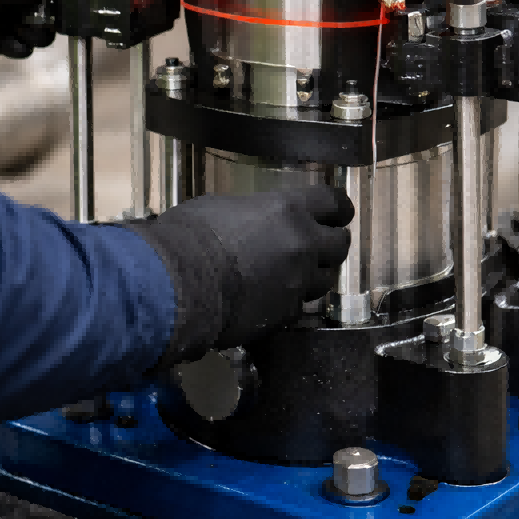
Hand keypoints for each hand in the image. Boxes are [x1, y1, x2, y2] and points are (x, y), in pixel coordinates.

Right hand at [126, 186, 353, 366]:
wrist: (178, 286)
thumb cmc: (189, 237)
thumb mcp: (221, 207)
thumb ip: (252, 213)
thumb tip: (252, 219)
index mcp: (288, 210)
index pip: (334, 203)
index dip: (338, 209)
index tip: (337, 214)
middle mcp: (302, 245)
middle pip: (340, 245)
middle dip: (330, 245)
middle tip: (316, 246)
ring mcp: (297, 283)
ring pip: (325, 280)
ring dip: (312, 276)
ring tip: (291, 275)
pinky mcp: (285, 315)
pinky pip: (298, 306)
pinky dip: (289, 302)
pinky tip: (269, 298)